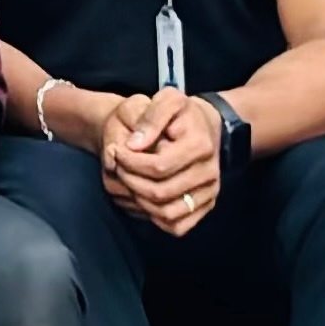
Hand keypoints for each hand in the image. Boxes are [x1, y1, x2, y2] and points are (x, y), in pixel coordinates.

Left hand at [98, 89, 227, 234]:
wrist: (207, 127)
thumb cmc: (184, 113)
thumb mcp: (168, 99)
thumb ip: (151, 118)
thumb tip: (134, 145)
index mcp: (200, 146)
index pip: (158, 167)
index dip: (130, 162)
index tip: (116, 150)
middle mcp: (209, 174)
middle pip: (160, 193)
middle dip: (129, 181)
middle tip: (117, 166)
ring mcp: (209, 193)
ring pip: (167, 214)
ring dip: (138, 201)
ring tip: (127, 181)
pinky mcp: (205, 206)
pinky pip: (177, 225)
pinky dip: (154, 218)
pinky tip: (142, 197)